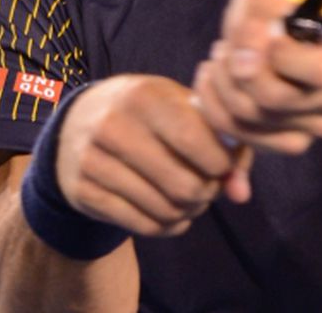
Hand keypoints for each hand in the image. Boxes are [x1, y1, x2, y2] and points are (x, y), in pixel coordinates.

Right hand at [55, 74, 252, 236]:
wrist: (79, 121)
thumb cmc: (149, 113)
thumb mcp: (183, 108)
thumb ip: (224, 144)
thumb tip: (242, 195)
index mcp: (143, 96)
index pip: (195, 140)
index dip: (221, 163)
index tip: (223, 165)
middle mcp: (113, 125)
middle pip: (184, 184)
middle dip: (207, 193)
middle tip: (208, 186)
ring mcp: (93, 160)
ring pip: (165, 210)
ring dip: (188, 212)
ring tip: (190, 199)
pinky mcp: (83, 191)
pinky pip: (143, 226)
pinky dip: (167, 226)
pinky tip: (170, 213)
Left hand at [192, 0, 321, 154]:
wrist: (281, 45)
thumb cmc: (278, 19)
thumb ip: (260, 6)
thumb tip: (252, 39)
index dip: (283, 54)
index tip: (261, 32)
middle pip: (275, 98)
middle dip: (239, 66)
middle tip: (226, 45)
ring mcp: (313, 129)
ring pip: (251, 116)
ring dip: (222, 81)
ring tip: (220, 55)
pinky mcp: (284, 143)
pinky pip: (236, 131)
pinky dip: (212, 101)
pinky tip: (211, 77)